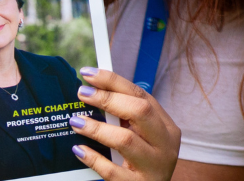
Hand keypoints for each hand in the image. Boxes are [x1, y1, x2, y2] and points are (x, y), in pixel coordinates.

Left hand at [68, 67, 182, 180]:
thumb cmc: (144, 164)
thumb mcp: (145, 140)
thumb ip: (129, 120)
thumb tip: (96, 92)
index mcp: (167, 129)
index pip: (142, 96)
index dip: (114, 82)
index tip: (89, 74)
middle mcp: (165, 146)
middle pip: (140, 112)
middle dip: (107, 99)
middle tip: (82, 93)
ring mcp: (154, 167)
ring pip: (125, 140)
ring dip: (97, 128)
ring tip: (76, 122)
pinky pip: (112, 170)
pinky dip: (93, 158)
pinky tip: (79, 150)